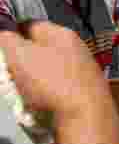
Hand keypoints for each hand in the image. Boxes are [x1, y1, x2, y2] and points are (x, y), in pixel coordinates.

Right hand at [0, 21, 118, 143]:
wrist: (86, 117)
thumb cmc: (52, 82)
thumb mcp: (19, 55)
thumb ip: (7, 40)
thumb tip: (5, 35)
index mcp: (63, 34)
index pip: (30, 25)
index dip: (11, 36)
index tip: (3, 51)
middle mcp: (78, 50)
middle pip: (39, 50)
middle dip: (21, 62)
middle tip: (10, 74)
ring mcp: (85, 72)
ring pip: (48, 71)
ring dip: (33, 81)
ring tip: (23, 92)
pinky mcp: (87, 93)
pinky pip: (59, 89)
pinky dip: (47, 95)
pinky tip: (40, 104)